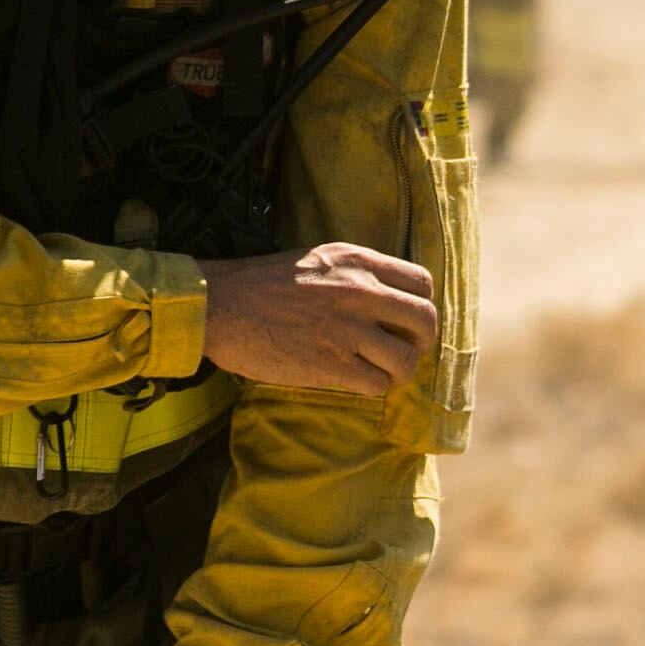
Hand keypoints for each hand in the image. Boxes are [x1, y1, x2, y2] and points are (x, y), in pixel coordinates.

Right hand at [201, 243, 437, 395]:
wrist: (218, 306)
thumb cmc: (261, 284)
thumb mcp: (317, 259)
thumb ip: (356, 273)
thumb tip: (388, 298)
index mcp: (358, 261)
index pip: (422, 283)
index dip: (420, 305)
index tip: (403, 319)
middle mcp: (361, 292)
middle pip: (426, 321)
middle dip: (420, 341)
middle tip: (401, 350)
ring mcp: (348, 329)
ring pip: (407, 360)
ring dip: (397, 371)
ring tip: (378, 371)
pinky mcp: (332, 364)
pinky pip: (378, 384)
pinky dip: (372, 386)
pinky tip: (353, 380)